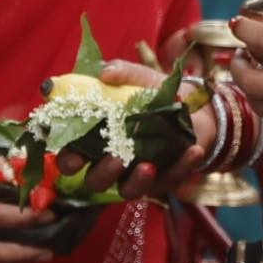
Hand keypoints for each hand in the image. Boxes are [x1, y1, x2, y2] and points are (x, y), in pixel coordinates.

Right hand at [56, 60, 210, 200]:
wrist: (192, 104)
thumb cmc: (153, 93)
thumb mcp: (138, 78)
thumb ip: (121, 73)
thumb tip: (105, 73)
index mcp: (97, 139)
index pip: (72, 158)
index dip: (69, 160)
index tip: (75, 157)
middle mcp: (113, 162)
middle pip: (97, 181)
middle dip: (104, 172)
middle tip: (117, 158)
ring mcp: (138, 174)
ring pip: (129, 189)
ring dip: (137, 181)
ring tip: (148, 165)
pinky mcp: (166, 178)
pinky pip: (171, 180)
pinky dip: (182, 167)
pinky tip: (193, 151)